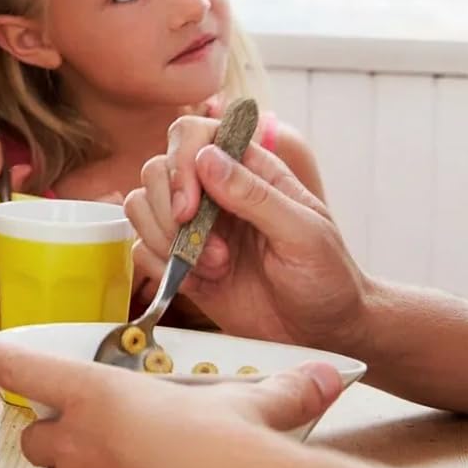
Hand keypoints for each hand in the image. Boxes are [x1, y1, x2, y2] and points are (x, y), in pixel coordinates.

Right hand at [125, 114, 370, 351]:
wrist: (323, 333)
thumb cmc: (326, 277)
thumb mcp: (304, 234)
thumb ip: (256, 195)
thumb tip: (207, 158)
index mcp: (250, 169)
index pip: (195, 134)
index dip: (182, 162)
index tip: (190, 205)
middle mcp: (215, 191)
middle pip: (157, 169)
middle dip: (168, 208)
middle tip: (201, 242)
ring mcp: (195, 227)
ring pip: (141, 205)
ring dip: (166, 239)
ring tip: (213, 266)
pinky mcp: (181, 263)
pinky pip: (142, 250)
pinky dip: (161, 268)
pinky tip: (200, 283)